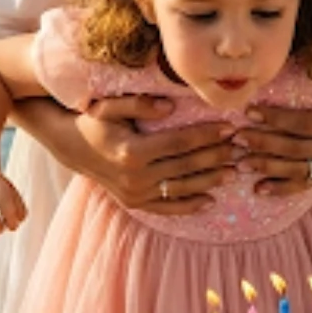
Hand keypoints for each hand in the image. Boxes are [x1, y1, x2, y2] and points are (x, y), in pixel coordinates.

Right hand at [72, 96, 238, 213]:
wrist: (71, 147)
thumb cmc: (94, 121)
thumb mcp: (110, 106)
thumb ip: (140, 104)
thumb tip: (172, 105)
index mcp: (131, 152)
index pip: (179, 143)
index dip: (207, 135)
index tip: (229, 127)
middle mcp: (134, 177)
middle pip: (185, 166)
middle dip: (216, 156)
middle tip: (240, 147)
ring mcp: (135, 194)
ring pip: (181, 189)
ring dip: (210, 181)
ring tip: (234, 172)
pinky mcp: (134, 204)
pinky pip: (167, 208)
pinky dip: (189, 206)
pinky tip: (210, 200)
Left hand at [232, 96, 311, 197]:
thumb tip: (305, 67)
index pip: (301, 123)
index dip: (275, 119)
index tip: (249, 111)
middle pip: (293, 148)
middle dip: (263, 143)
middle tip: (237, 138)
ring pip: (294, 170)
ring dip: (266, 167)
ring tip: (240, 163)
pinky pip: (300, 186)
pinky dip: (279, 189)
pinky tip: (258, 189)